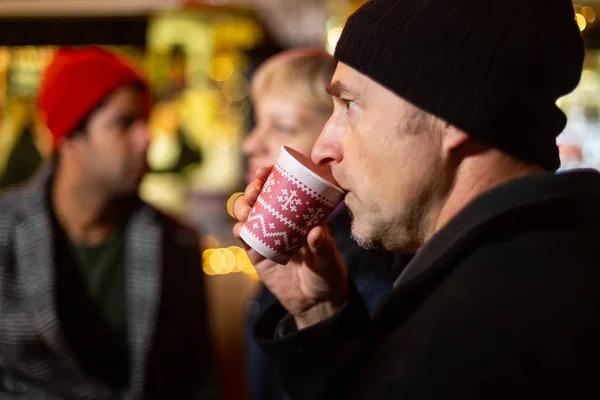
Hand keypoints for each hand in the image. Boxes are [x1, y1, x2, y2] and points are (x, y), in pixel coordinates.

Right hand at [233, 166, 347, 328]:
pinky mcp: (257, 254)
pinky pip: (244, 238)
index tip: (266, 170)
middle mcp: (282, 221)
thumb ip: (324, 247)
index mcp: (301, 214)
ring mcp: (267, 237)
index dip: (272, 176)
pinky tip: (241, 228)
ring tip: (247, 208)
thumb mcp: (329, 260)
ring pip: (248, 215)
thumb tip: (315, 231)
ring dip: (243, 206)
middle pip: (261, 198)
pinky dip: (240, 231)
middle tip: (255, 189)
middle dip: (253, 189)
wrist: (315, 304)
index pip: (284, 188)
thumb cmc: (328, 276)